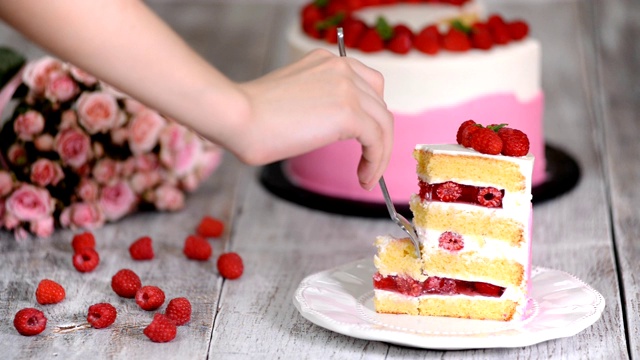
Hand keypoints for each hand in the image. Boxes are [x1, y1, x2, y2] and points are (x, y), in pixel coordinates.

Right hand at [230, 49, 393, 189]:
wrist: (237, 116)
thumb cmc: (250, 116)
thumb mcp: (292, 98)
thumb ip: (316, 103)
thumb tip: (329, 128)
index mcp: (326, 61)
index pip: (367, 85)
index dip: (370, 115)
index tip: (364, 141)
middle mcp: (341, 67)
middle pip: (379, 103)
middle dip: (378, 135)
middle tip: (368, 161)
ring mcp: (347, 87)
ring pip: (383, 123)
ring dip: (380, 153)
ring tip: (367, 177)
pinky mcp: (349, 112)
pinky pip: (377, 140)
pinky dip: (376, 161)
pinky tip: (364, 178)